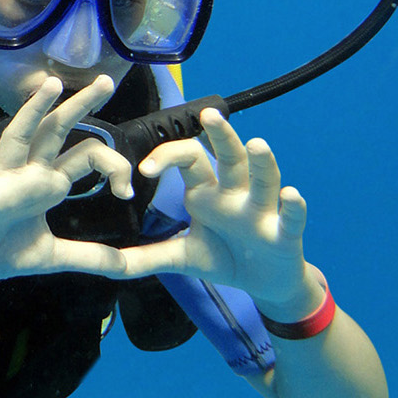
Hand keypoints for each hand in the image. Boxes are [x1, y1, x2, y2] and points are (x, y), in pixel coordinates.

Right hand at [0, 76, 137, 298]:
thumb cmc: (2, 253)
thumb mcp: (56, 256)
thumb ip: (92, 257)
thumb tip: (127, 267)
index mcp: (48, 183)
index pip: (87, 155)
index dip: (114, 166)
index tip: (127, 192)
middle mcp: (28, 174)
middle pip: (57, 131)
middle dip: (80, 106)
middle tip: (106, 81)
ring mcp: (2, 181)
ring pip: (19, 138)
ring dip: (33, 111)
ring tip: (50, 84)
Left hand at [122, 109, 311, 304]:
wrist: (264, 283)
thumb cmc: (224, 258)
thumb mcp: (181, 258)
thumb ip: (144, 258)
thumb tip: (104, 263)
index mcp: (208, 192)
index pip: (189, 158)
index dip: (167, 156)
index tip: (144, 169)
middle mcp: (236, 193)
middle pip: (229, 157)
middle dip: (221, 135)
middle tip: (209, 114)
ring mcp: (262, 211)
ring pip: (264, 179)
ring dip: (262, 163)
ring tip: (257, 144)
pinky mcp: (284, 233)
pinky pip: (291, 218)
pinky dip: (293, 206)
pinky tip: (290, 194)